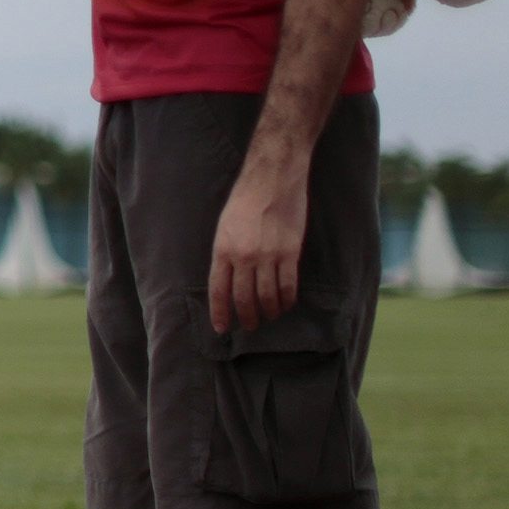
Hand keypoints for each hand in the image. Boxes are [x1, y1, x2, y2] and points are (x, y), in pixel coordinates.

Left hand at [207, 159, 306, 332]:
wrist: (271, 180)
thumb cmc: (244, 200)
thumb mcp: (224, 227)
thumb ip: (225, 255)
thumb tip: (229, 281)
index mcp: (223, 250)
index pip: (219, 290)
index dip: (220, 312)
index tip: (221, 328)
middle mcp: (244, 257)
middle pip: (244, 298)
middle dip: (246, 317)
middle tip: (250, 326)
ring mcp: (268, 256)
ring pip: (268, 297)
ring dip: (268, 312)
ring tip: (269, 317)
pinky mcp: (290, 253)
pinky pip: (288, 286)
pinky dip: (287, 300)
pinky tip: (286, 305)